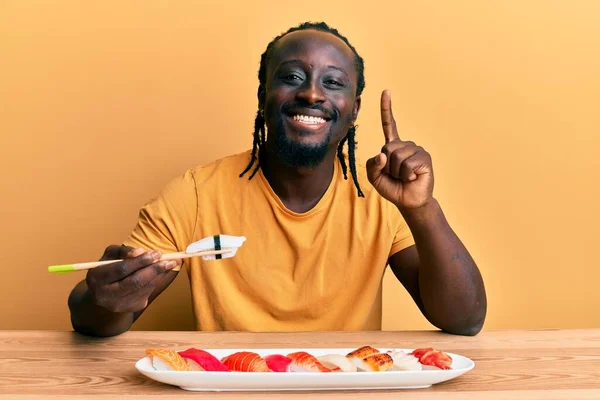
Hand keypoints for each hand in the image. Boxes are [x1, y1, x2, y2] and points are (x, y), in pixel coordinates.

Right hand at [85, 245, 180, 312]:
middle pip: (135, 282)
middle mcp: (105, 295)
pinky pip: (147, 293)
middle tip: (169, 259)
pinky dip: (155, 281)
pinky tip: (160, 273)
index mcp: (97, 278)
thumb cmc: (108, 268)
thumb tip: (140, 251)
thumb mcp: (110, 256)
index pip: (122, 269)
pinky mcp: (129, 308)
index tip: (157, 253)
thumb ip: (123, 251)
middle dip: (154, 269)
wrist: (104, 292)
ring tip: (170, 263)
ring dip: (159, 275)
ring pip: (143, 288)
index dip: (141, 261)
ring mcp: (117, 304)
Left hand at [366, 90, 433, 209]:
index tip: (386, 91)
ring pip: (397, 157)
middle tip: (396, 175)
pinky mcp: (425, 158)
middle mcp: (406, 145)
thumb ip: (372, 165)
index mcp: (393, 146)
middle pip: (387, 149)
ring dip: (397, 172)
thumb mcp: (375, 177)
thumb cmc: (392, 188)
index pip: (389, 124)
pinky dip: (406, 175)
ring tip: (405, 177)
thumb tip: (383, 155)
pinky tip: (413, 178)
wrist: (409, 201)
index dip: (387, 108)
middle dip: (388, 167)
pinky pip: (408, 164)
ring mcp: (417, 150)